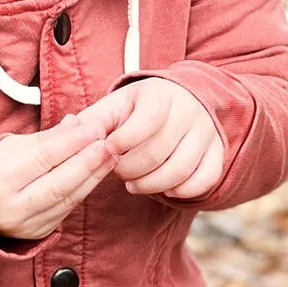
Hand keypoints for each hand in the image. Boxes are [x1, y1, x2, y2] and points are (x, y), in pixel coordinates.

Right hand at [0, 111, 116, 241]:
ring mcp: (25, 225)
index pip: (43, 158)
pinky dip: (83, 191)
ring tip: (110, 157)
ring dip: (93, 177)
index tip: (94, 128)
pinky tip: (96, 175)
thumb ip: (46, 138)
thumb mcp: (10, 147)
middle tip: (109, 144)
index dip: (72, 142)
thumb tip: (78, 123)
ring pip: (67, 199)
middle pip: (60, 183)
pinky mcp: (37, 234)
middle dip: (89, 162)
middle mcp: (11, 208)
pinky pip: (66, 211)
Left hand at [81, 78, 223, 200]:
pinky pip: (206, 179)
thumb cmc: (137, 109)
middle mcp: (189, 110)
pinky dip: (183, 191)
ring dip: (152, 185)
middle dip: (131, 170)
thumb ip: (93, 120)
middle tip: (118, 173)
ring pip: (181, 170)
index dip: (120, 145)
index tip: (108, 151)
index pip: (143, 125)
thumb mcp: (114, 106)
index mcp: (160, 94)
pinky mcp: (217, 152)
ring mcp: (207, 132)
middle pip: (159, 153)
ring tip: (135, 184)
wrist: (180, 100)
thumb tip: (69, 130)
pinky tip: (163, 189)